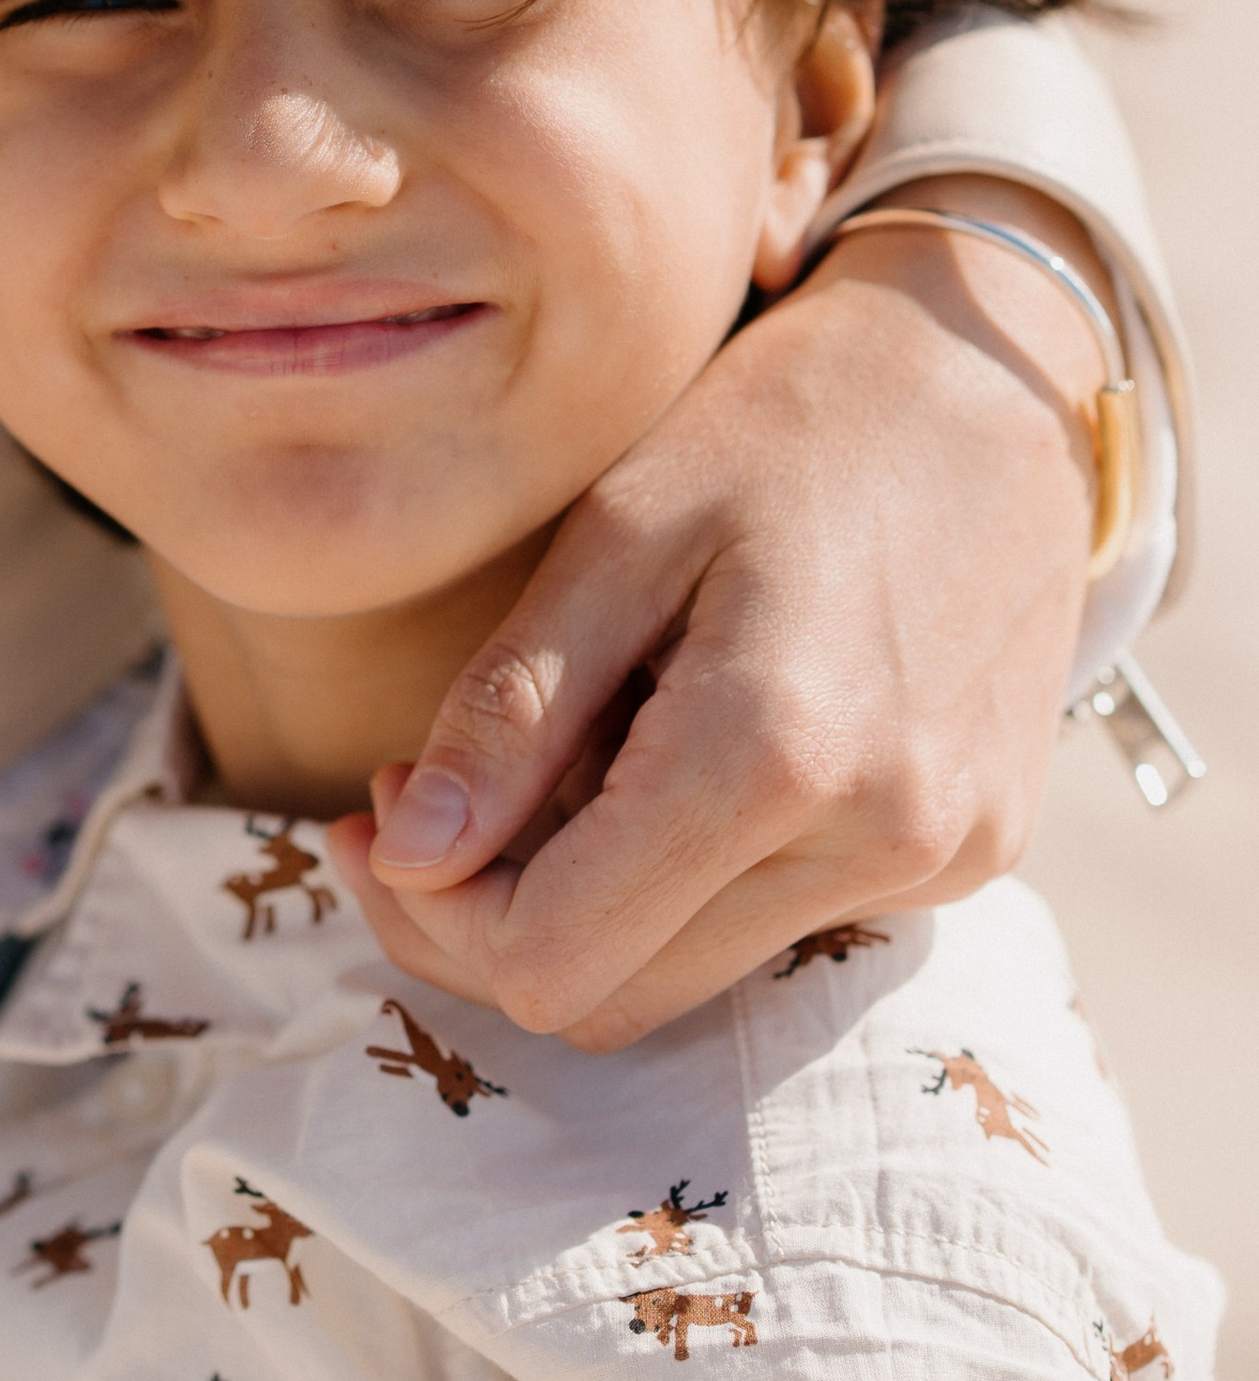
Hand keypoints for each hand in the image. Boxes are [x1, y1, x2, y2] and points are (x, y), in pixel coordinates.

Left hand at [325, 179, 1105, 1049]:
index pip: (554, 959)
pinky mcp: (975, 853)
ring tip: (563, 748)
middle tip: (424, 795)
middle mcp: (878, 837)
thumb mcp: (619, 529)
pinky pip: (787, 918)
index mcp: (772, 751)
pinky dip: (694, 871)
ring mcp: (942, 859)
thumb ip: (512, 708)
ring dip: (592, 898)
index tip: (386, 803)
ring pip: (697, 974)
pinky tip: (673, 745)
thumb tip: (408, 857)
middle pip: (618, 1000)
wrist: (994, 379)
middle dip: (489, 919)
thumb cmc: (788, 422)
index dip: (437, 910)